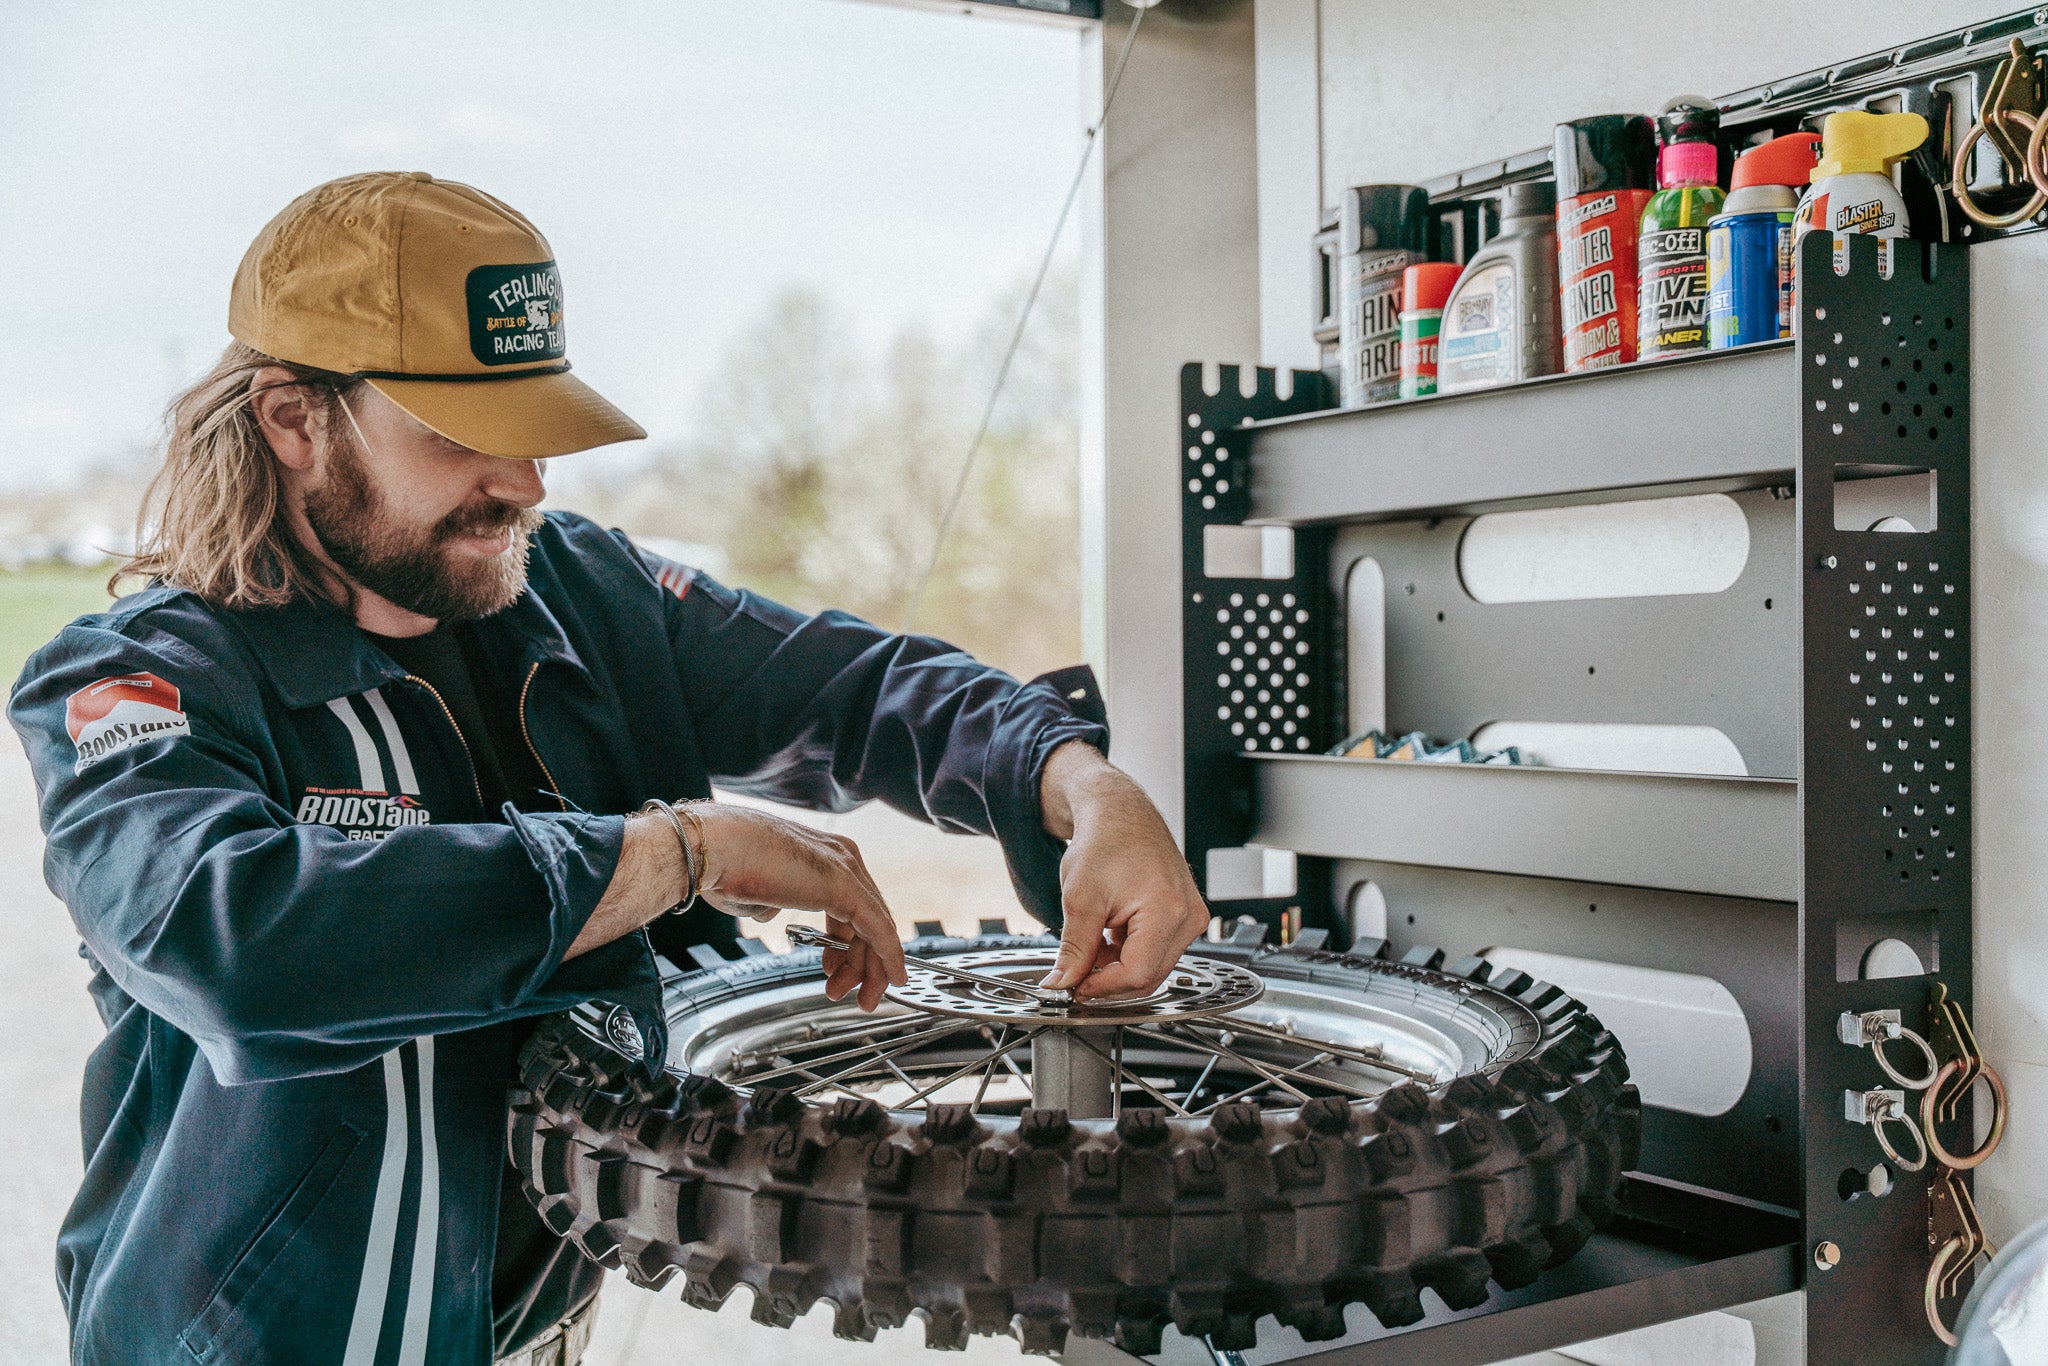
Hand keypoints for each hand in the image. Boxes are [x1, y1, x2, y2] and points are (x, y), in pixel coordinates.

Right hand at [692, 804, 907, 1010]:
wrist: (711, 849)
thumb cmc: (723, 866)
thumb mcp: (756, 892)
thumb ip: (773, 901)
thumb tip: (772, 911)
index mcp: (823, 854)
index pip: (853, 906)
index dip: (847, 945)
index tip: (837, 971)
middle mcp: (841, 856)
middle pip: (869, 917)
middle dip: (859, 961)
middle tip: (846, 990)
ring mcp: (846, 867)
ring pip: (878, 926)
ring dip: (870, 968)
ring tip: (853, 995)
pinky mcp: (846, 885)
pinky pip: (879, 928)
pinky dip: (889, 956)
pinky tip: (892, 978)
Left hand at [1037, 743, 1210, 999]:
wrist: (1122, 813)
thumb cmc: (1106, 841)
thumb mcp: (1080, 899)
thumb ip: (1073, 949)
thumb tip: (1062, 983)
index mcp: (1167, 911)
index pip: (1136, 974)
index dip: (1101, 987)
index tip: (1074, 987)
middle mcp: (1188, 917)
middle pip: (1148, 976)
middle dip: (1109, 981)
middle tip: (1075, 975)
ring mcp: (1191, 918)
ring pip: (1153, 968)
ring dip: (1118, 968)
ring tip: (1090, 947)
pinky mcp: (1185, 917)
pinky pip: (1159, 952)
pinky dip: (1129, 955)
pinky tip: (1108, 939)